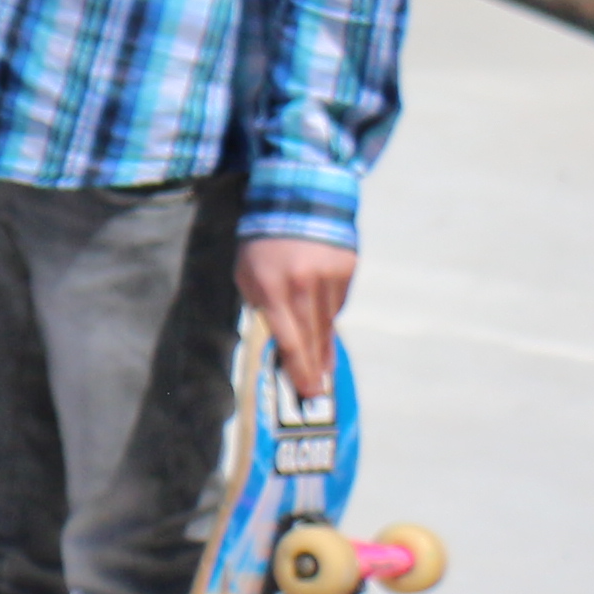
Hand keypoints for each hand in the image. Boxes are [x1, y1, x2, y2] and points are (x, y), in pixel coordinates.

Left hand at [236, 235, 353, 405]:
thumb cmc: (261, 242)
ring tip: (323, 370)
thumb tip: (279, 338)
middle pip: (313, 337)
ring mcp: (330, 277)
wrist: (298, 199)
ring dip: (323, 347)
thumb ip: (260, 305)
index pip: (288, 337)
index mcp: (272, 286)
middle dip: (314, 368)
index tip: (306, 390)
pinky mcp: (347, 270)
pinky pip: (338, 303)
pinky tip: (322, 321)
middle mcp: (304, 285)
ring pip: (328, 323)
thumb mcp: (246, 273)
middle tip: (317, 394)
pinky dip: (329, 314)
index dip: (298, 367)